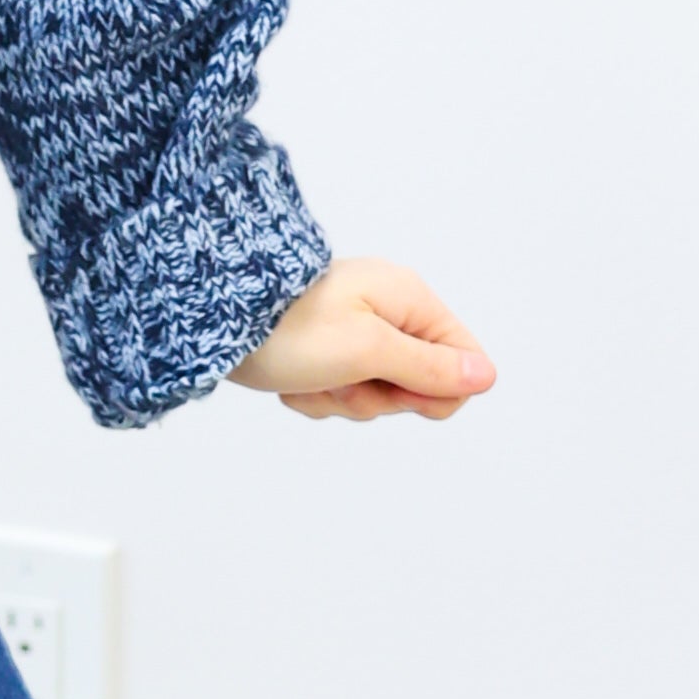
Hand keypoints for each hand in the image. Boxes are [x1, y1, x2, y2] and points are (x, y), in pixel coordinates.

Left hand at [228, 257, 495, 425]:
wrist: (212, 317)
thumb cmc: (287, 326)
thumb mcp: (366, 350)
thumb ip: (429, 368)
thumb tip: (485, 376)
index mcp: (408, 299)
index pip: (461, 362)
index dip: (432, 391)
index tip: (390, 386)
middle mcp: (386, 312)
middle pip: (415, 386)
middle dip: (374, 396)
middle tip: (339, 376)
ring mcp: (354, 331)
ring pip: (372, 395)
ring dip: (338, 398)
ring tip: (309, 374)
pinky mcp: (324, 350)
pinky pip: (337, 392)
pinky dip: (313, 395)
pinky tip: (290, 378)